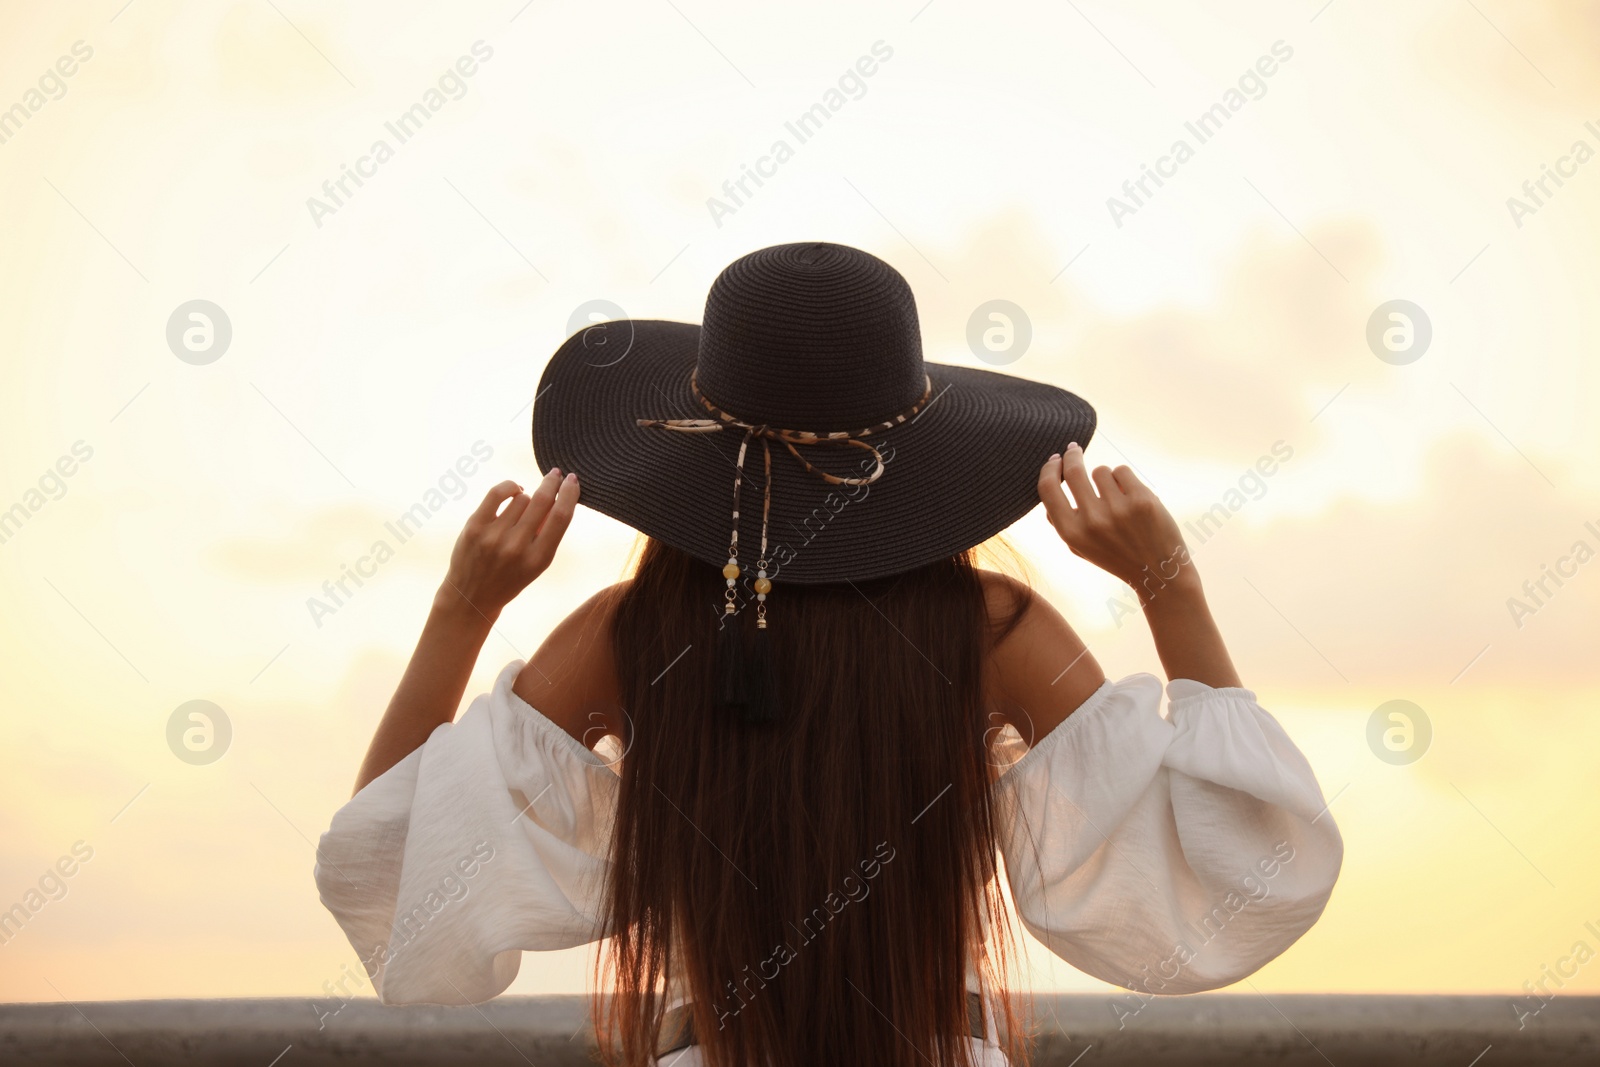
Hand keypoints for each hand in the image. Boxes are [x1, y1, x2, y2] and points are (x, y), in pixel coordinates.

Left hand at [436, 470, 578, 618]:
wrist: (472, 597)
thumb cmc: (511, 577)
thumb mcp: (537, 564)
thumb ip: (548, 533)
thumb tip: (559, 496)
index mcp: (538, 559)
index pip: (561, 517)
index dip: (569, 494)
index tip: (573, 481)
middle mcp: (517, 547)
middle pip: (542, 500)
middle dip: (552, 482)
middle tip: (557, 473)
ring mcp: (494, 536)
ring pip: (521, 498)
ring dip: (526, 498)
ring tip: (523, 509)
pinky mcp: (474, 527)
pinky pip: (497, 493)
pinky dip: (510, 487)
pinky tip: (514, 490)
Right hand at [1038, 444, 1197, 603]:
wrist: (1157, 572)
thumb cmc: (1116, 557)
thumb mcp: (1081, 548)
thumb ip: (1061, 524)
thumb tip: (1048, 493)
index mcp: (1072, 533)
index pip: (1048, 489)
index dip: (1049, 469)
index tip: (1055, 459)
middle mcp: (1092, 521)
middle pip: (1073, 471)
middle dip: (1072, 455)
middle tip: (1074, 449)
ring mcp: (1118, 509)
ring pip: (1100, 470)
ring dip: (1105, 477)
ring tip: (1116, 496)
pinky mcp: (1141, 499)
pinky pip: (1122, 471)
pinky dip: (1124, 479)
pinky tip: (1131, 496)